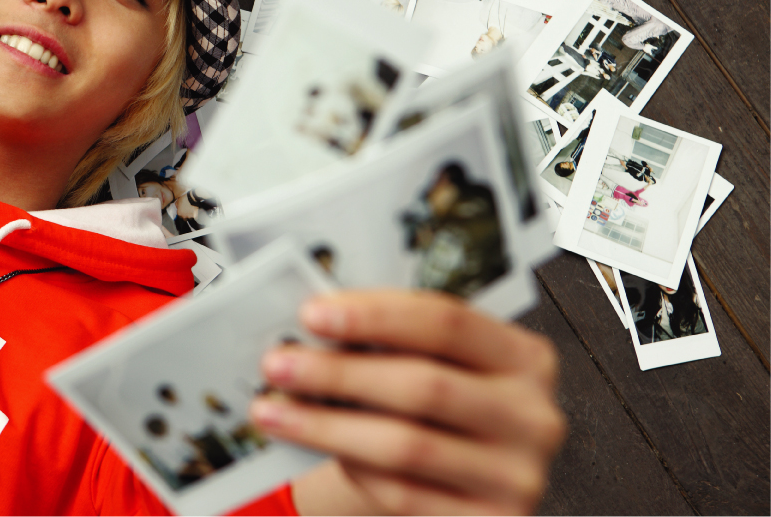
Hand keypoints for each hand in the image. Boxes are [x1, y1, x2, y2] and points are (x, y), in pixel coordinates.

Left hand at [251, 290, 564, 515]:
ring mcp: (517, 476)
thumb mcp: (434, 365)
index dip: (375, 315)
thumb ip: (389, 342)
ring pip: (406, 444)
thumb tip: (313, 325)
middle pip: (423, 384)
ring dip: (326, 424)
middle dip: (339, 372)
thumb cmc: (437, 411)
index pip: (447, 321)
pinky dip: (354, 468)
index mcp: (523, 357)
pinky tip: (316, 449)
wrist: (466, 484)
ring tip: (274, 410)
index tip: (313, 314)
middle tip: (278, 364)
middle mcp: (533, 416)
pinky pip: (405, 492)